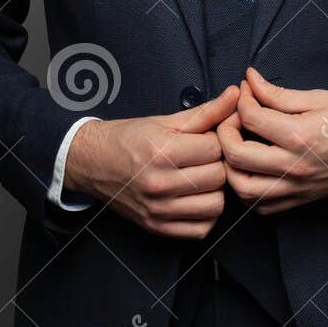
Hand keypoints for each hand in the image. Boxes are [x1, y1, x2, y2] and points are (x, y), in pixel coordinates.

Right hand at [63, 85, 239, 238]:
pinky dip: (205, 215)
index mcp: (161, 152)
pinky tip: (196, 199)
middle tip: (203, 158)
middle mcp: (159, 183)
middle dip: (216, 163)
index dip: (215, 140)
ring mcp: (158, 209)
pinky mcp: (157, 227)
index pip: (215, 148)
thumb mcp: (165, 121)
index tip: (205, 139)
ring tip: (201, 178)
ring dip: (214, 190)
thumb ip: (206, 112)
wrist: (92, 162)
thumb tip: (235, 96)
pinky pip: (201, 230)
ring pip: (216, 205)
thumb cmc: (128, 139)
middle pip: (218, 176)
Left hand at [217, 66, 327, 214]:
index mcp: (301, 135)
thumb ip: (280, 94)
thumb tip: (251, 81)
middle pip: (236, 155)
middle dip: (225, 131)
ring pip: (242, 188)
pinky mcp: (301, 200)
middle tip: (234, 117)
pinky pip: (261, 205)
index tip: (245, 90)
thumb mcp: (321, 98)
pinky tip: (252, 169)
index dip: (241, 99)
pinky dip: (248, 189)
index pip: (250, 118)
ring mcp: (297, 188)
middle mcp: (295, 166)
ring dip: (231, 165)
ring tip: (238, 144)